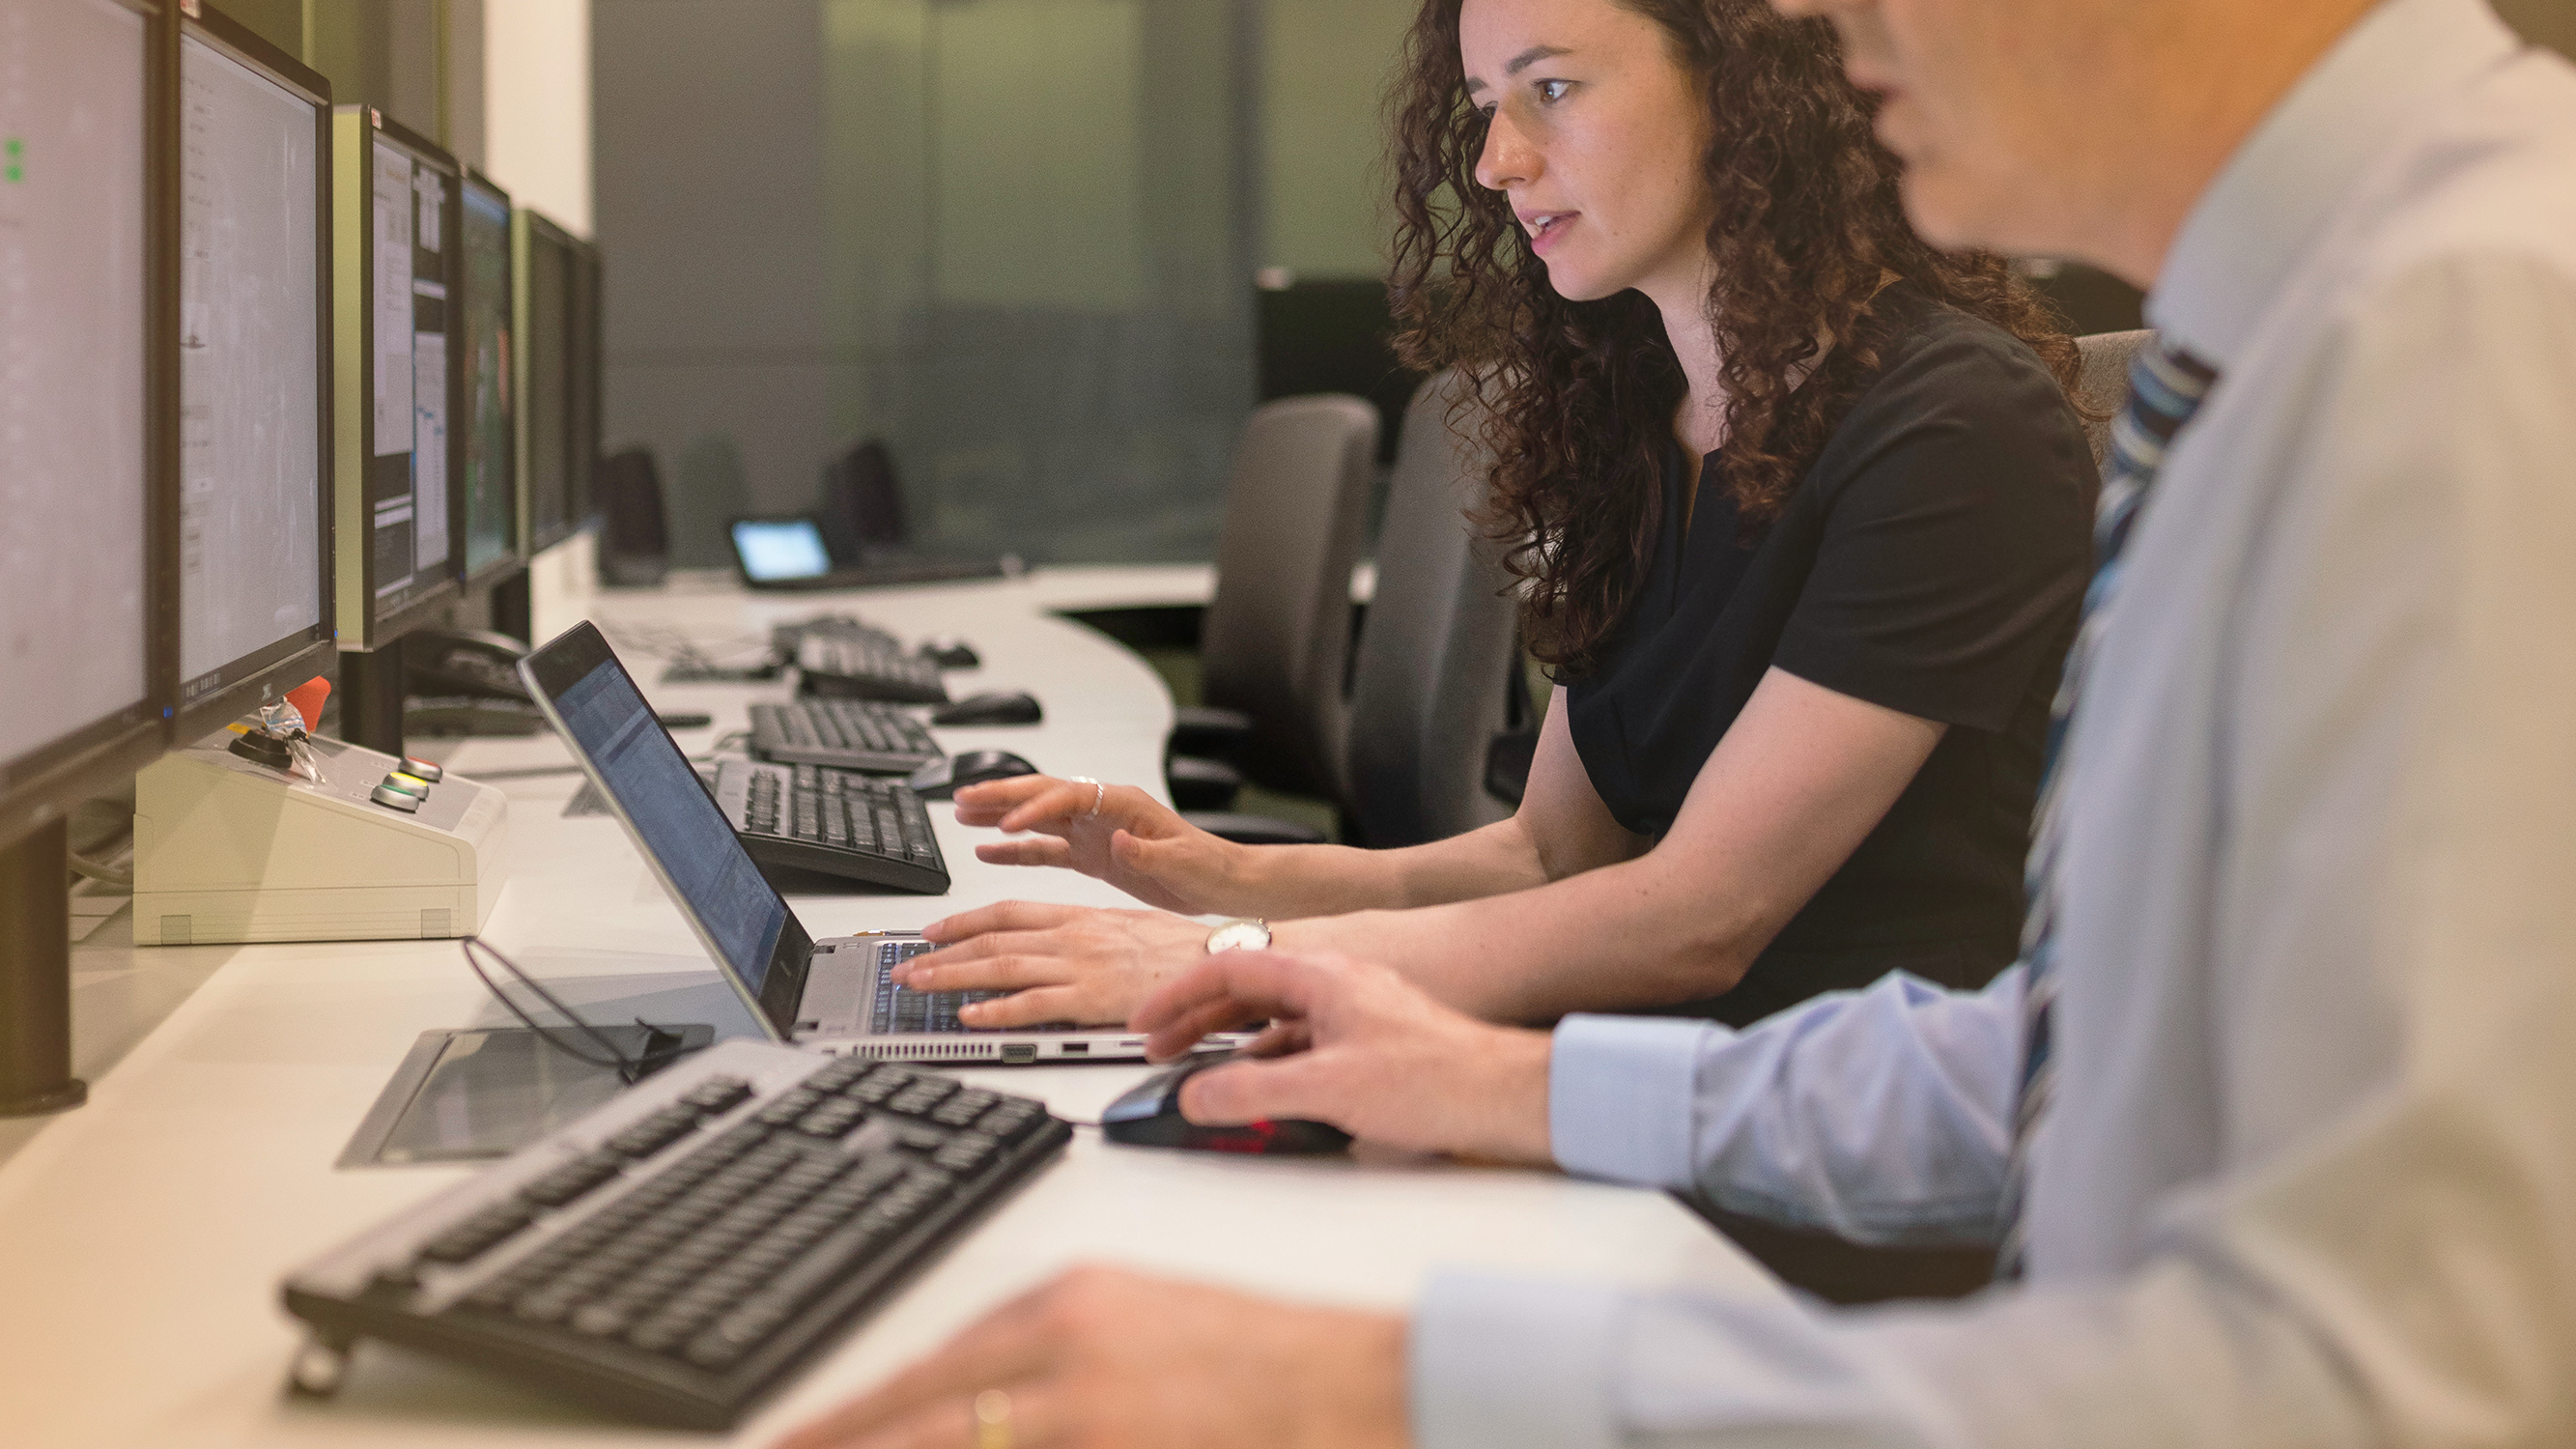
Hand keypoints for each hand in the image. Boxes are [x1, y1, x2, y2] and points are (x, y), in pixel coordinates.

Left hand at [774, 1265, 1408, 1448]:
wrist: (1363, 1383)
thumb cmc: (1263, 1362)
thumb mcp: (1144, 1328)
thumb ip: (1057, 1360)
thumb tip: (972, 1410)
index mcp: (1070, 1303)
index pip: (934, 1366)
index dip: (857, 1416)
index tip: (800, 1441)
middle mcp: (1067, 1350)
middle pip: (921, 1413)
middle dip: (841, 1445)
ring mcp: (1092, 1412)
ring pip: (957, 1443)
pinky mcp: (1121, 1448)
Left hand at [903, 902, 1211, 1027]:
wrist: (1221, 960)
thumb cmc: (1184, 950)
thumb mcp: (1127, 927)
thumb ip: (1088, 934)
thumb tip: (1060, 946)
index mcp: (1080, 917)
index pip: (1007, 912)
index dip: (964, 921)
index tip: (933, 931)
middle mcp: (1073, 936)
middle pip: (992, 939)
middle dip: (942, 952)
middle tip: (907, 966)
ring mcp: (1080, 966)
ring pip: (1001, 966)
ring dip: (953, 976)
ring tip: (919, 986)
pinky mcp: (1092, 997)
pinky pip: (1033, 1005)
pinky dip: (997, 1010)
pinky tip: (971, 1017)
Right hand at [951, 775, 1238, 913]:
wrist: (1222, 882)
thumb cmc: (1208, 866)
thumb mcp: (1182, 860)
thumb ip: (1148, 851)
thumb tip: (1119, 838)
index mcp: (1123, 804)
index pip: (1068, 796)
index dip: (1035, 808)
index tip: (1007, 824)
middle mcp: (1103, 811)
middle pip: (1042, 794)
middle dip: (1000, 795)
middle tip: (960, 798)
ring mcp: (1093, 832)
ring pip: (1035, 817)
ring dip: (998, 815)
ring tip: (959, 814)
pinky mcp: (1090, 856)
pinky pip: (1045, 849)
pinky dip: (1015, 850)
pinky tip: (986, 851)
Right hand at [1132, 950, 1554, 1163]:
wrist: (1506, 1095)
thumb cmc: (1439, 1076)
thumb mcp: (1329, 1088)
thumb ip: (1255, 1092)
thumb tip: (1199, 1096)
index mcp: (1322, 976)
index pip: (1229, 969)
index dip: (1178, 994)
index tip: (1145, 1021)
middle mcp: (1336, 985)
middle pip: (1247, 991)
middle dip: (1196, 1019)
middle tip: (1159, 1047)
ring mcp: (1354, 1013)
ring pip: (1274, 1020)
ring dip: (1231, 1043)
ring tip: (1199, 1071)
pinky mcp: (1370, 1044)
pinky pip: (1301, 1043)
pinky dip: (1268, 1061)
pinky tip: (1260, 1089)